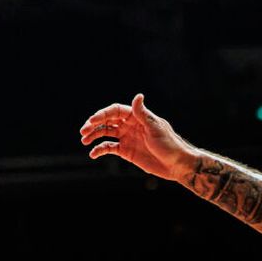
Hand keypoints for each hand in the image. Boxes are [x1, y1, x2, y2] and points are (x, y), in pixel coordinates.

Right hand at [80, 93, 194, 181]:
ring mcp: (126, 138)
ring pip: (105, 133)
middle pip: (107, 121)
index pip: (115, 111)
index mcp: (136, 117)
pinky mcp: (126, 151)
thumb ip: (143, 114)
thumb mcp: (156, 128)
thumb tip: (138, 95)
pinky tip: (93, 154)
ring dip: (93, 135)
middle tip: (83, 131)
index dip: (103, 114)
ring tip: (84, 140)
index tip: (93, 121)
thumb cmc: (169, 144)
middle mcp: (129, 126)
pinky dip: (100, 149)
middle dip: (94, 124)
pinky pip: (109, 148)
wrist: (177, 165)